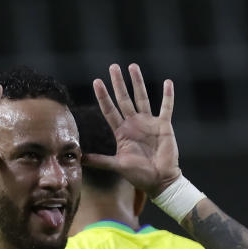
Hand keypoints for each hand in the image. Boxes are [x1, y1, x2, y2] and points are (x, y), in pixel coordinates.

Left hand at [89, 63, 180, 196]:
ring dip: (138, 83)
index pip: (110, 110)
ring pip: (142, 98)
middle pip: (124, 99)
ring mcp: (149, 123)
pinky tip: (168, 82)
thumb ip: (100, 161)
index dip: (103, 97)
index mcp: (122, 132)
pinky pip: (166, 108)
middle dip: (118, 83)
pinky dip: (168, 96)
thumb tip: (79, 159)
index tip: (97, 82)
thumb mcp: (117, 165)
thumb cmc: (139, 175)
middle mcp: (134, 124)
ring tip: (133, 67)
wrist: (160, 181)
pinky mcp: (164, 126)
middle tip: (113, 67)